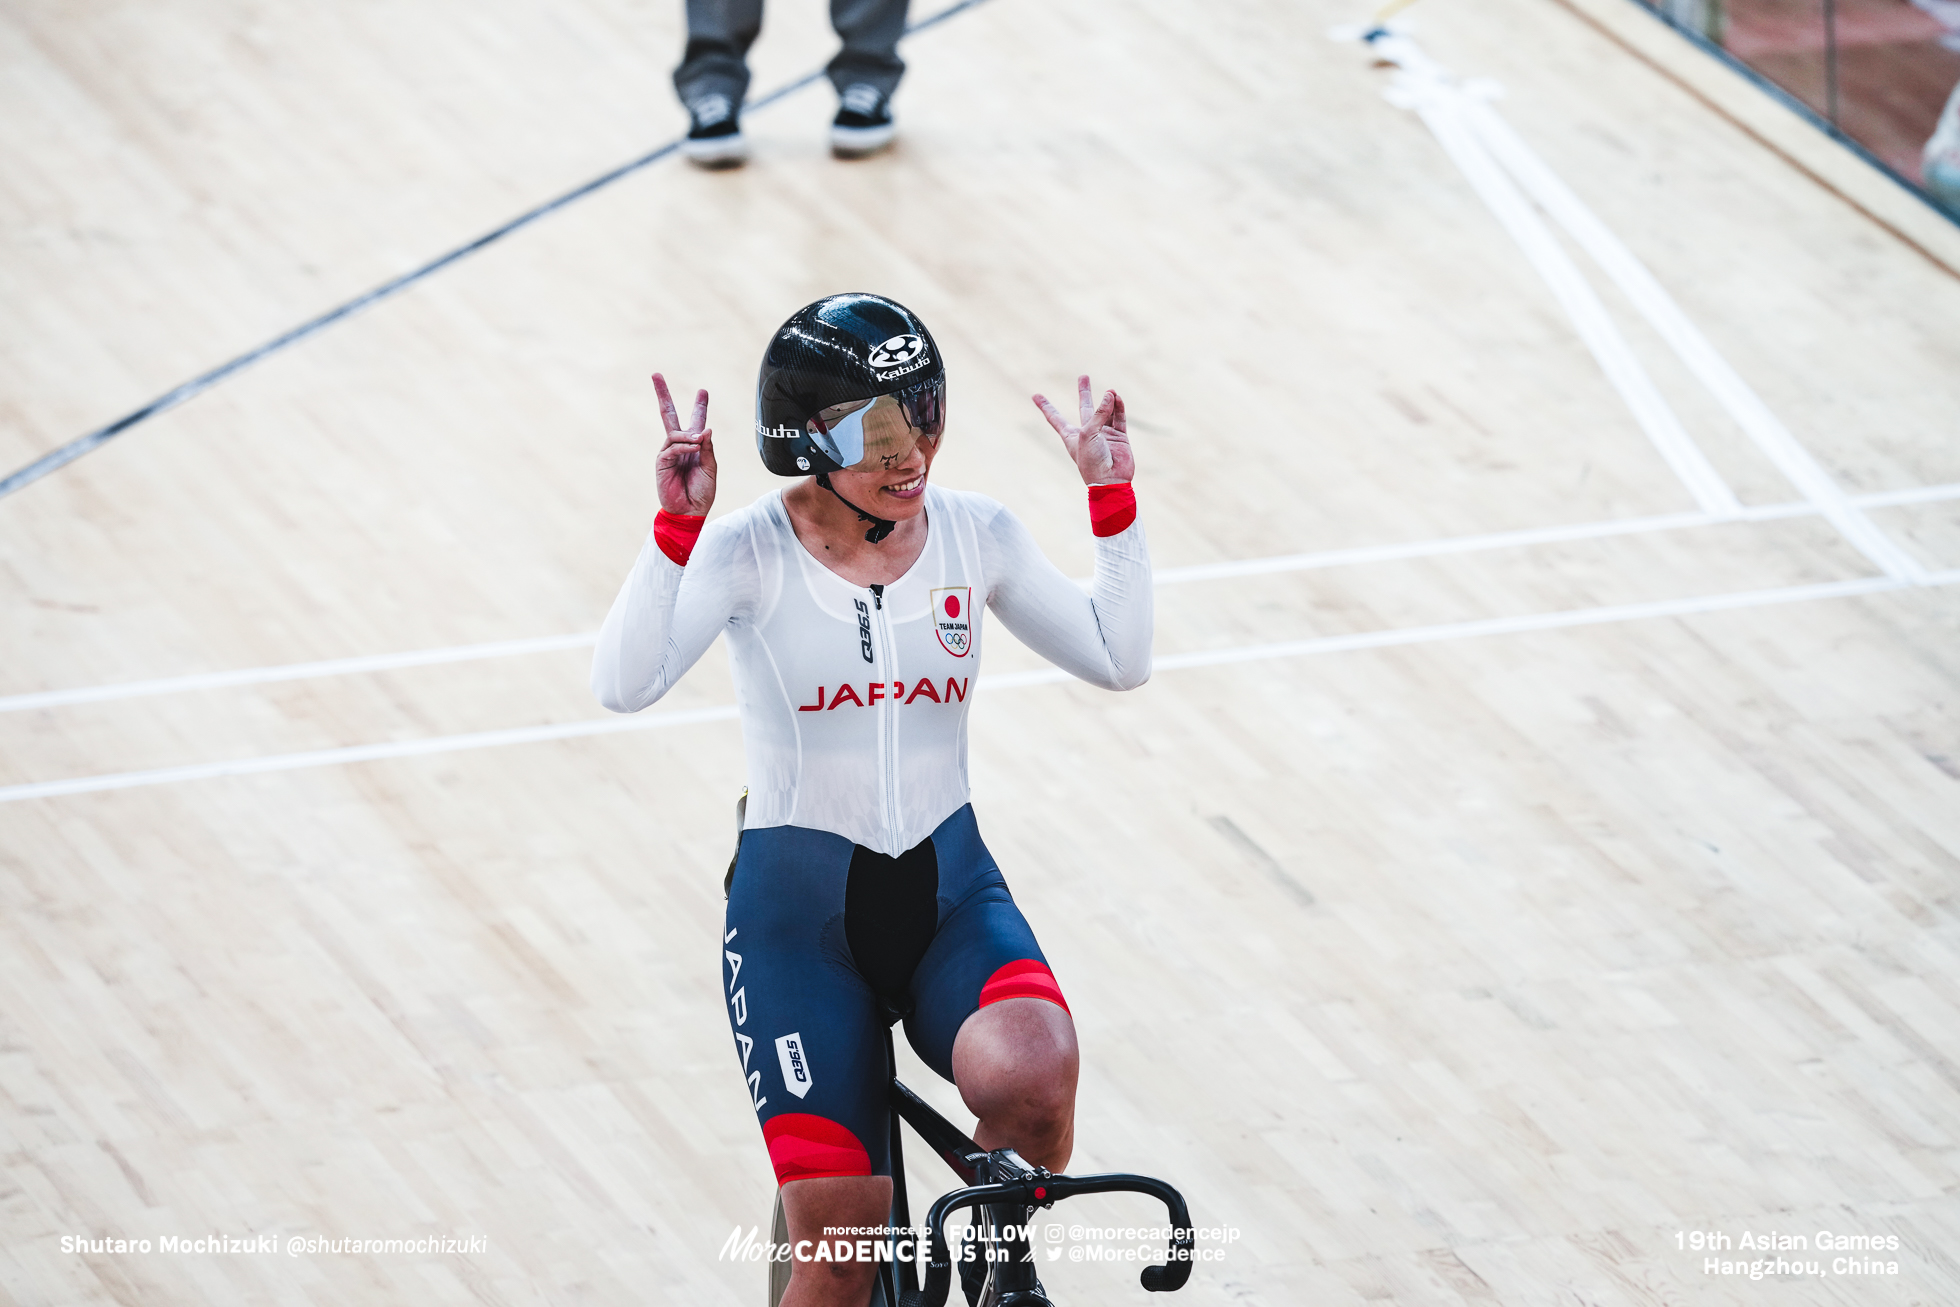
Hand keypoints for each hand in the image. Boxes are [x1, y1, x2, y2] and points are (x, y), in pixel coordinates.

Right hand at [651, 372, 716, 515]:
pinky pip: (671, 447)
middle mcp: (679, 446)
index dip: (699, 406)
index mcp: (693, 446)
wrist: (690, 512)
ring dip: (688, 435)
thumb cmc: (702, 492)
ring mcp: (668, 453)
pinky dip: (684, 446)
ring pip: (674, 433)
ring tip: (698, 441)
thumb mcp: (711, 468)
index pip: (695, 421)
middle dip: (662, 394)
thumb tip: (705, 429)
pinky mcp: (661, 463)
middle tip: (655, 374)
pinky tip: (693, 449)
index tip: (703, 390)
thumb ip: (707, 448)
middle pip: (668, 415)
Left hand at [1033, 375, 1132, 484]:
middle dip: (1084, 392)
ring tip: (1111, 391)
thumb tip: (1111, 394)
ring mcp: (1104, 435)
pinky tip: (1117, 398)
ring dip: (1108, 400)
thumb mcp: (1088, 434)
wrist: (1110, 480)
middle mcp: (1087, 433)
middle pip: (1085, 408)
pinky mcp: (1119, 437)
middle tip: (1084, 376)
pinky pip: (1119, 418)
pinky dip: (1118, 407)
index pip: (1055, 418)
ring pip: (1106, 411)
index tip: (1035, 395)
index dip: (1045, 407)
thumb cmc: (1092, 461)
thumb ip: (1098, 413)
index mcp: (1071, 436)